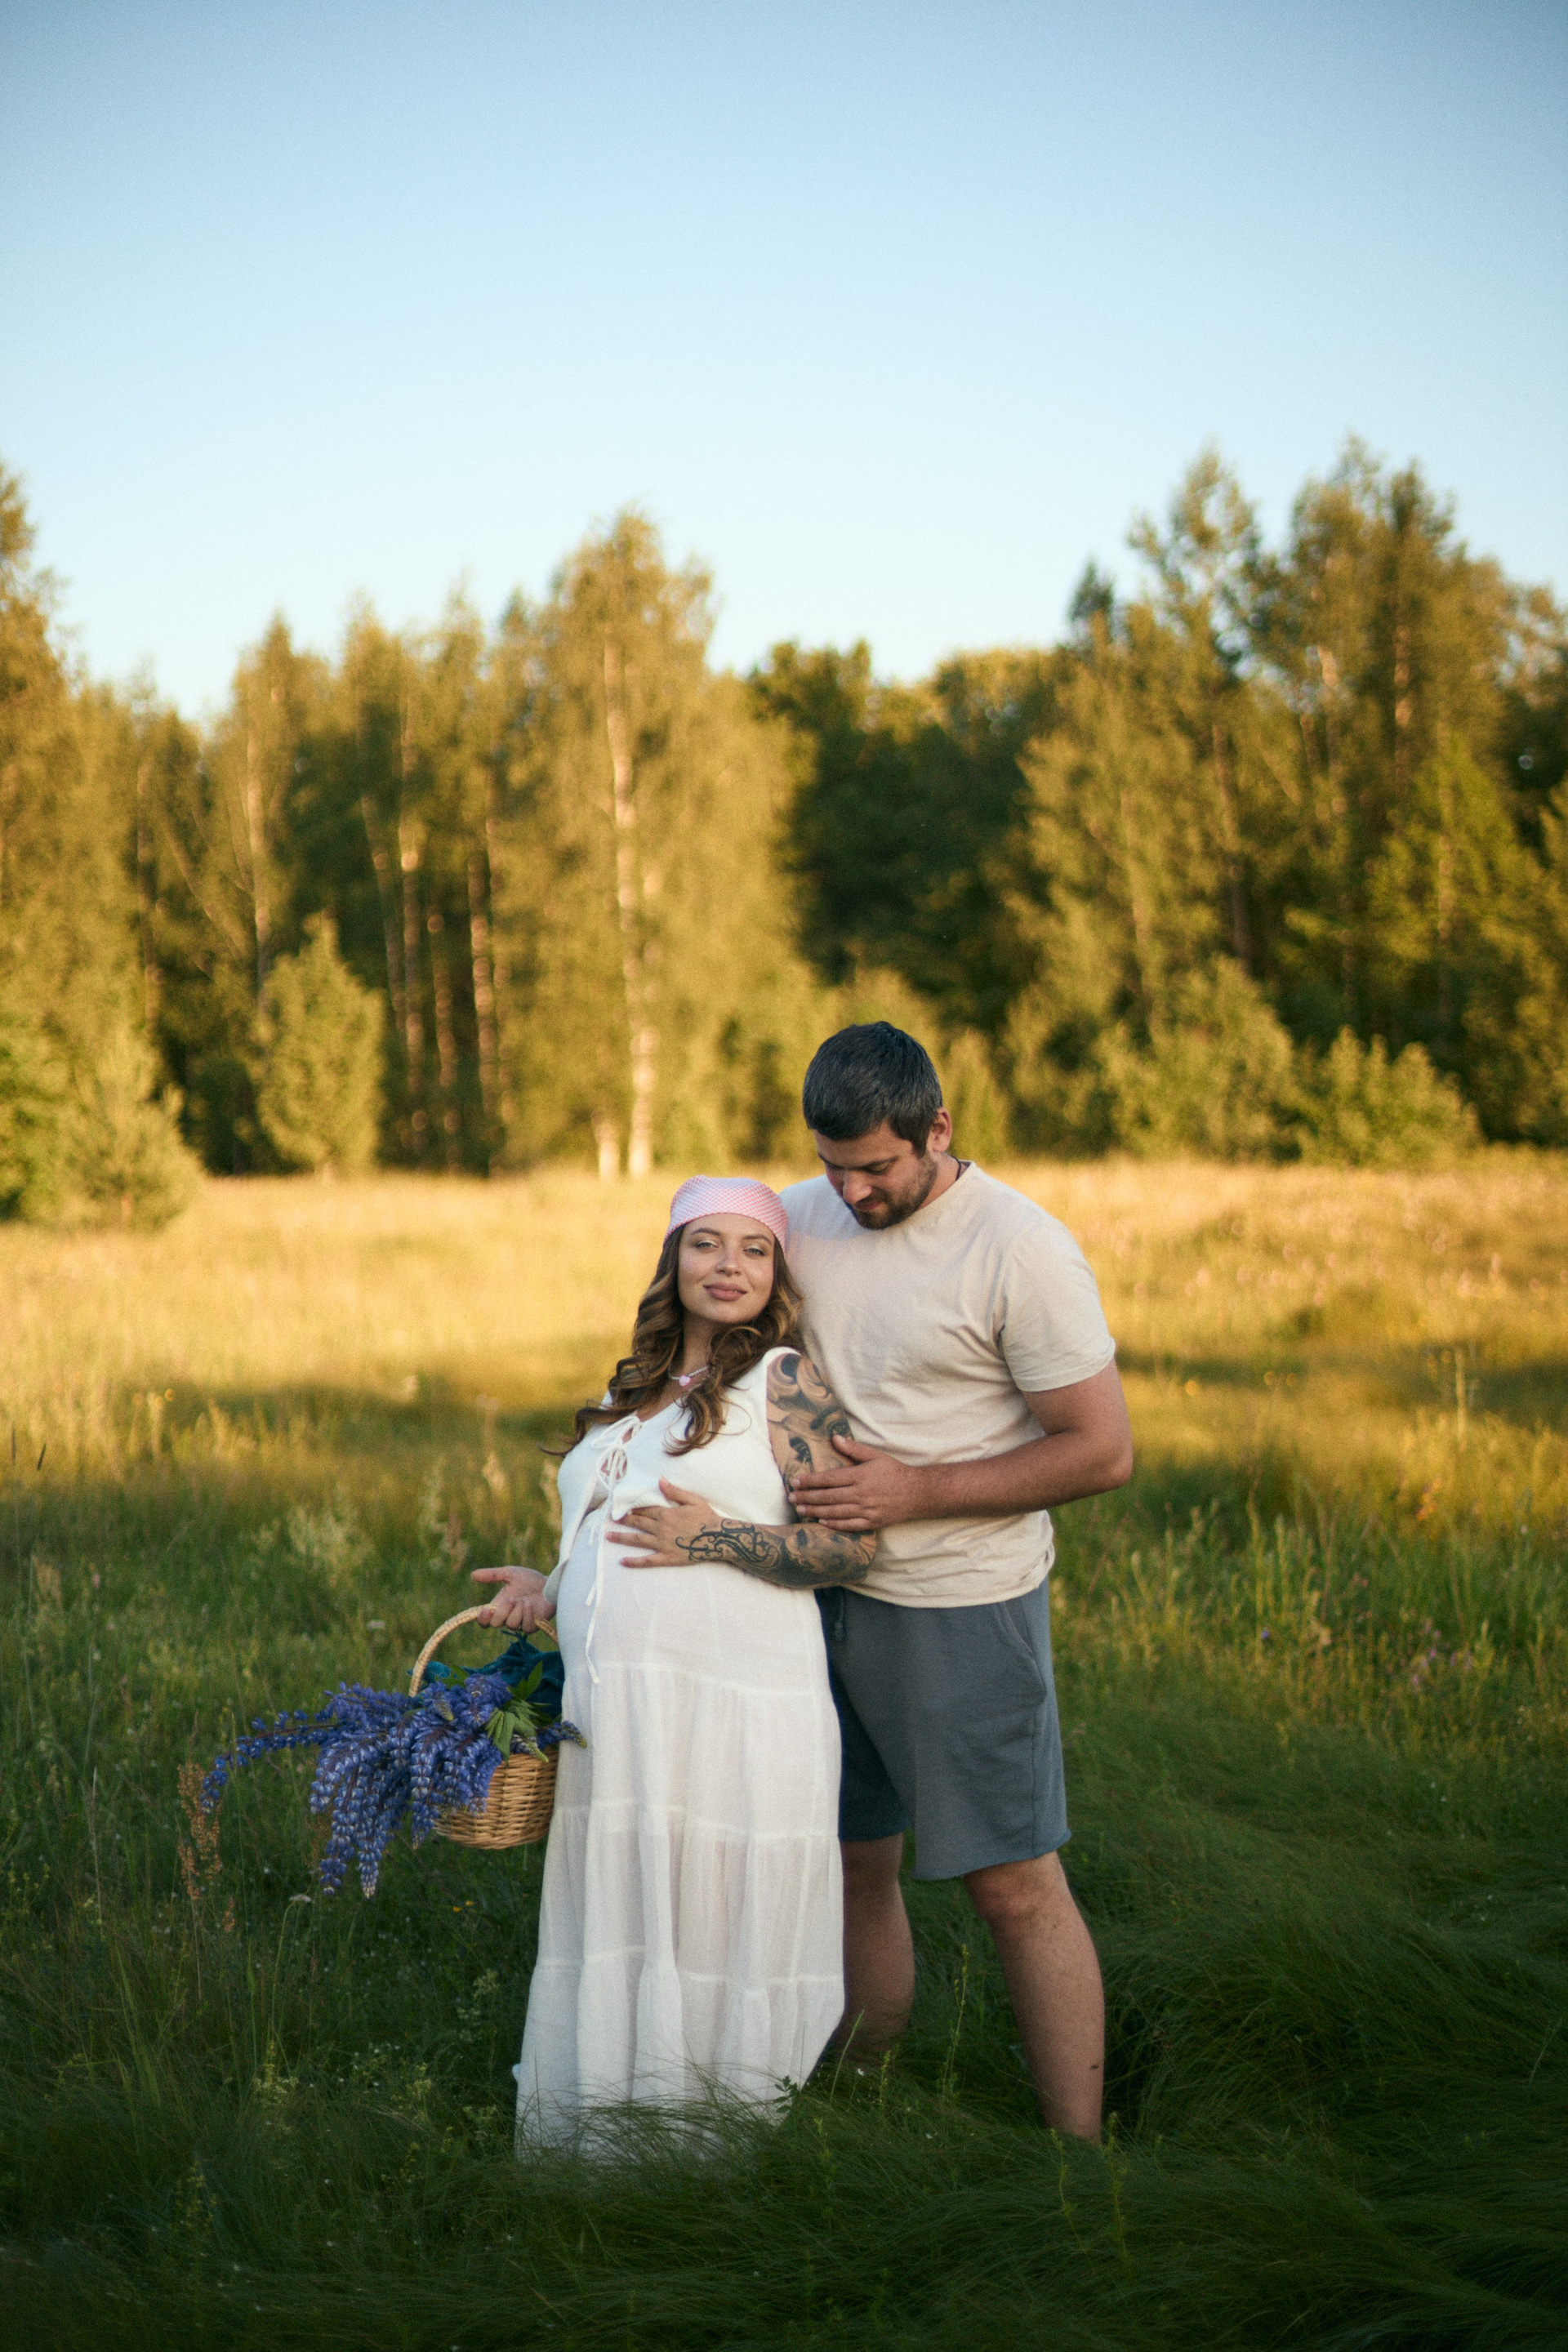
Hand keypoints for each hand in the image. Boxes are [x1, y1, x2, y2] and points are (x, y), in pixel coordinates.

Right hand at [470, 1564, 553, 1630]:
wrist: (550, 1583)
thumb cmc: (530, 1579)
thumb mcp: (510, 1574)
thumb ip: (493, 1575)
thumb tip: (473, 1575)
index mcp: (499, 1606)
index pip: (484, 1621)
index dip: (482, 1619)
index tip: (486, 1609)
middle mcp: (507, 1617)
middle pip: (495, 1624)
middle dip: (502, 1611)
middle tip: (512, 1599)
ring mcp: (520, 1623)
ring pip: (511, 1625)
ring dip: (517, 1611)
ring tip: (525, 1599)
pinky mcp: (533, 1626)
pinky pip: (526, 1627)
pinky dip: (527, 1615)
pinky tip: (530, 1604)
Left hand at [607, 1479, 721, 1567]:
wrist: (717, 1538)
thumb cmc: (706, 1517)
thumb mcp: (693, 1499)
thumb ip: (674, 1491)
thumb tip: (660, 1480)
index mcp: (666, 1513)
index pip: (645, 1509)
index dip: (633, 1507)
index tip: (621, 1506)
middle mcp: (661, 1528)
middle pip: (638, 1523)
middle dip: (623, 1520)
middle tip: (610, 1519)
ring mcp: (662, 1544)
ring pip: (637, 1540)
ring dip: (621, 1538)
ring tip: (608, 1536)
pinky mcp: (666, 1558)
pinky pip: (647, 1561)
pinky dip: (634, 1562)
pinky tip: (622, 1561)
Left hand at [788, 1435, 927, 1531]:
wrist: (918, 1493)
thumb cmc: (895, 1472)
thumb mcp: (876, 1456)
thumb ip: (854, 1449)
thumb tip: (834, 1438)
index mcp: (861, 1476)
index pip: (829, 1479)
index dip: (810, 1481)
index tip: (796, 1482)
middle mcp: (862, 1494)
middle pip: (828, 1497)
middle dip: (807, 1497)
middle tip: (791, 1498)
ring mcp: (866, 1510)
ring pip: (835, 1512)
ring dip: (815, 1512)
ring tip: (800, 1510)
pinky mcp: (872, 1522)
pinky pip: (848, 1525)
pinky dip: (834, 1524)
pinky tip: (821, 1522)